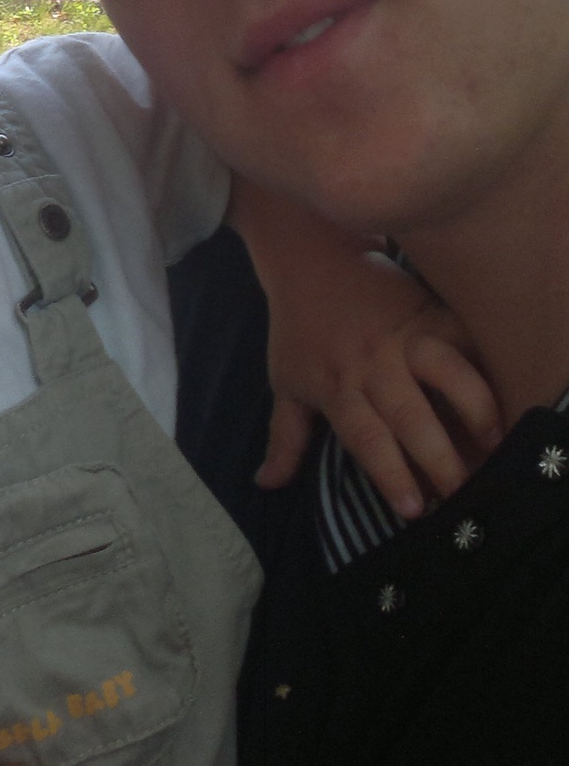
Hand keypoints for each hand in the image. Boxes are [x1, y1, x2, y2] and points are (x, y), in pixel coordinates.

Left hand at [259, 250, 502, 516]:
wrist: (309, 255)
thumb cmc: (297, 328)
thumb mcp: (285, 383)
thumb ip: (285, 438)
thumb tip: (265, 485)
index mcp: (339, 387)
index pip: (368, 439)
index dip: (392, 475)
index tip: (415, 509)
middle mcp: (374, 365)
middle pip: (410, 416)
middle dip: (439, 458)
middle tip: (463, 493)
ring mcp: (405, 335)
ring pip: (447, 371)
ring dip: (473, 406)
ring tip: (494, 441)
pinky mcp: (429, 311)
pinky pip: (463, 337)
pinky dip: (483, 360)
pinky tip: (500, 388)